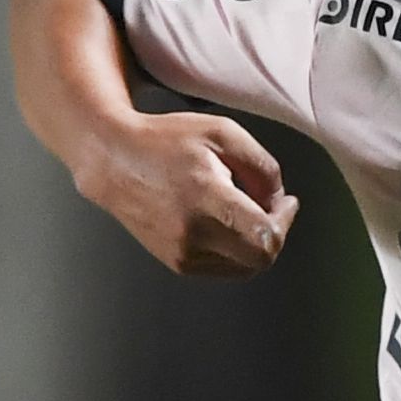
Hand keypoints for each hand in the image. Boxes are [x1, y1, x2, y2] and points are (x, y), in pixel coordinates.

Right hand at [73, 107, 297, 279]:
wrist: (113, 161)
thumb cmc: (167, 141)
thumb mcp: (223, 133)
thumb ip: (262, 166)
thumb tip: (278, 201)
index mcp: (206, 198)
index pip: (265, 236)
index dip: (286, 221)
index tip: (286, 203)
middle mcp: (192, 234)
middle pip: (261, 259)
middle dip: (275, 235)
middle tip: (271, 209)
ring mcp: (183, 254)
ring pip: (245, 267)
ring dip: (254, 242)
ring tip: (239, 208)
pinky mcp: (177, 264)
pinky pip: (224, 266)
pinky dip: (234, 248)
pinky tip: (223, 220)